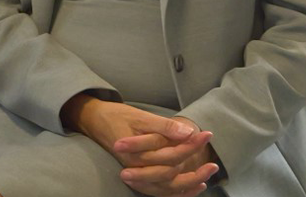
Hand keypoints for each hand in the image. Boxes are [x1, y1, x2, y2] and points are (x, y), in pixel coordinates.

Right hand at [62, 96, 218, 196]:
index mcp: (138, 152)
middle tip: (212, 155)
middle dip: (195, 163)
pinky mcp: (137, 177)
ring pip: (167, 187)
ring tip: (209, 172)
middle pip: (172, 171)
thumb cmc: (116, 116)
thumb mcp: (139, 116)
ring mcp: (137, 175)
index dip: (191, 144)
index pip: (172, 153)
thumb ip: (163, 126)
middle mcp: (137, 167)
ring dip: (190, 182)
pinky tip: (192, 186)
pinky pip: (160, 191)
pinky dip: (178, 192)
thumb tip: (187, 131)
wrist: (94, 121)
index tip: (206, 134)